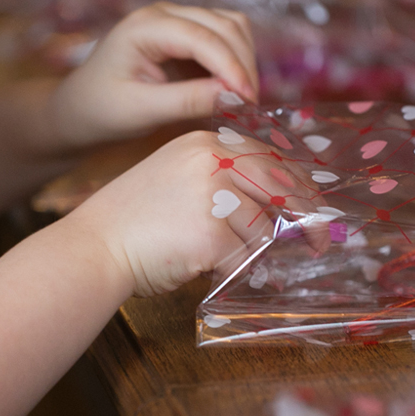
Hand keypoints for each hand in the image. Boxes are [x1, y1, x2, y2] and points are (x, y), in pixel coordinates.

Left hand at [47, 2, 258, 148]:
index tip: (248, 100)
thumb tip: (233, 95)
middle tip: (249, 107)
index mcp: (145, 27)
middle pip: (224, 25)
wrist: (83, 107)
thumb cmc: (104, 109)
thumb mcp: (142, 111)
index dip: (230, 66)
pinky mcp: (189, 35)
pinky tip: (231, 90)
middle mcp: (164, 14)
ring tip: (242, 99)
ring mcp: (178, 21)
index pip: (201, 37)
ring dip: (244, 60)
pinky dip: (237, 62)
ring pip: (232, 27)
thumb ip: (186, 101)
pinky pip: (226, 39)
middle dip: (242, 64)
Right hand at [69, 129, 326, 297]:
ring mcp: (213, 195)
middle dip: (309, 217)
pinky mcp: (212, 232)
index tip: (315, 205)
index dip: (298, 184)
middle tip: (322, 241)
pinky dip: (234, 272)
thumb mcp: (178, 179)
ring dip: (252, 254)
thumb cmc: (133, 221)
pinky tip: (210, 271)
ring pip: (261, 231)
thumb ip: (223, 181)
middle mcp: (212, 160)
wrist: (92, 247)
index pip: (268, 158)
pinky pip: (244, 260)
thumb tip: (280, 204)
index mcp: (205, 143)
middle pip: (280, 187)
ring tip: (223, 260)